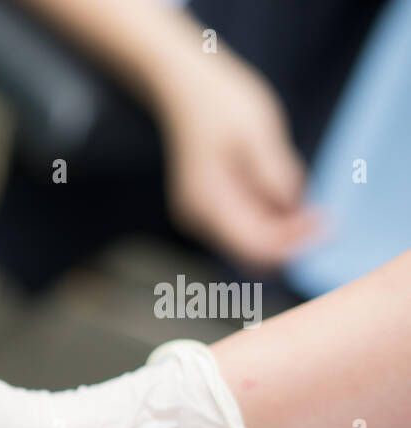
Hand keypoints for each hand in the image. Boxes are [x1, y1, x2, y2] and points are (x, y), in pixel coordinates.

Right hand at [155, 54, 317, 268]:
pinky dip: (269, 218)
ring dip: (281, 229)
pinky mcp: (208, 209)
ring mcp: (201, 216)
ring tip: (300, 194)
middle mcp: (199, 219)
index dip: (295, 242)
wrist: (185, 88)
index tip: (329, 223)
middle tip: (322, 214)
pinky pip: (244, 227)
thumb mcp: (258, 130)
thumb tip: (293, 209)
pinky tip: (281, 191)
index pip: (255, 245)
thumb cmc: (220, 103)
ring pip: (249, 243)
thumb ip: (275, 174)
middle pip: (252, 252)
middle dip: (290, 240)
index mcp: (209, 202)